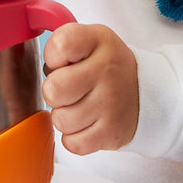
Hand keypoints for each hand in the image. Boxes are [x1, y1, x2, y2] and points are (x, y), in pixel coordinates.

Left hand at [42, 23, 138, 154]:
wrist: (146, 91)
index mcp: (98, 40)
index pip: (59, 44)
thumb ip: (63, 40)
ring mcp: (111, 103)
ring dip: (63, 116)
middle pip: (54, 89)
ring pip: (60, 120)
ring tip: (79, 105)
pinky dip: (74, 137)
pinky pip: (72, 144)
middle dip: (54, 91)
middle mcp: (107, 69)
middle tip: (68, 88)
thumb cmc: (105, 65)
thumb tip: (36, 49)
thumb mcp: (91, 39)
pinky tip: (86, 122)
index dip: (52, 56)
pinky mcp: (112, 133)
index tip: (64, 61)